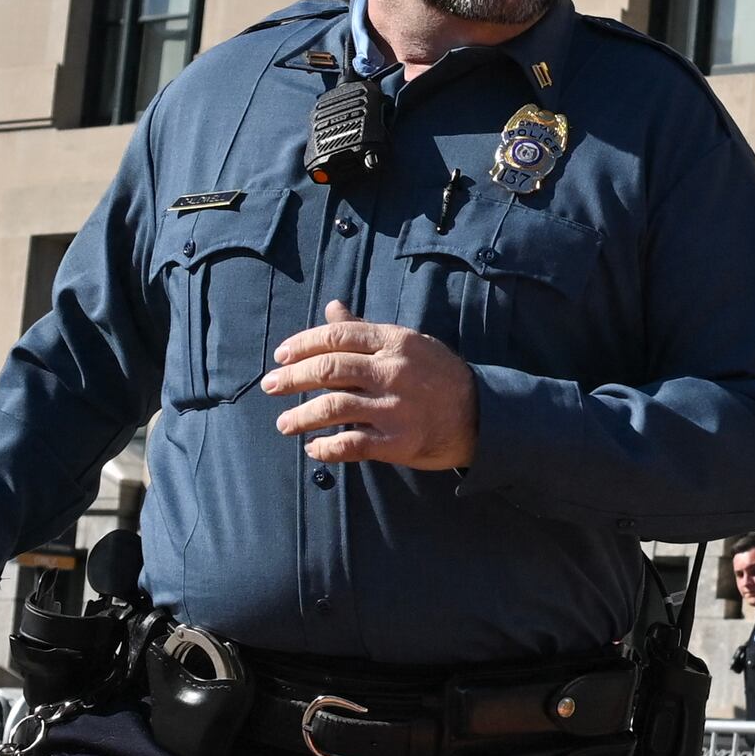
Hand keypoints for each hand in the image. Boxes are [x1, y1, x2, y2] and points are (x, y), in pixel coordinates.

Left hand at [265, 302, 476, 470]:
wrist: (483, 415)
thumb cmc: (439, 375)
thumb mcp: (408, 343)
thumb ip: (366, 329)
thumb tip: (331, 307)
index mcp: (395, 341)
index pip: (337, 336)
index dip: (302, 344)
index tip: (281, 356)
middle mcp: (393, 371)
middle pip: (328, 370)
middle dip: (291, 379)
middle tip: (270, 387)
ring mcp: (396, 408)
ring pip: (333, 408)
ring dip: (300, 417)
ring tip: (285, 423)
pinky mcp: (400, 442)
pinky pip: (351, 445)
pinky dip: (326, 448)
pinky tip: (314, 448)